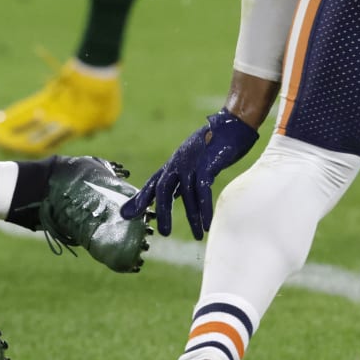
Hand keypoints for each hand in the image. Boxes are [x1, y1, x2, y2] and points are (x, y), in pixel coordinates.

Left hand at [120, 109, 258, 240]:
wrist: (233, 124)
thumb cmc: (213, 144)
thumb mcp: (192, 161)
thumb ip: (183, 177)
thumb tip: (174, 195)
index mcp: (174, 163)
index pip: (153, 183)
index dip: (141, 199)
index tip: (127, 214)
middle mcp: (178, 162)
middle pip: (163, 188)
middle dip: (162, 211)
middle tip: (164, 233)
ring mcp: (192, 162)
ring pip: (185, 193)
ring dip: (191, 216)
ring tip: (196, 235)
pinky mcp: (207, 163)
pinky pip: (203, 190)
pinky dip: (204, 208)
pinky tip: (207, 224)